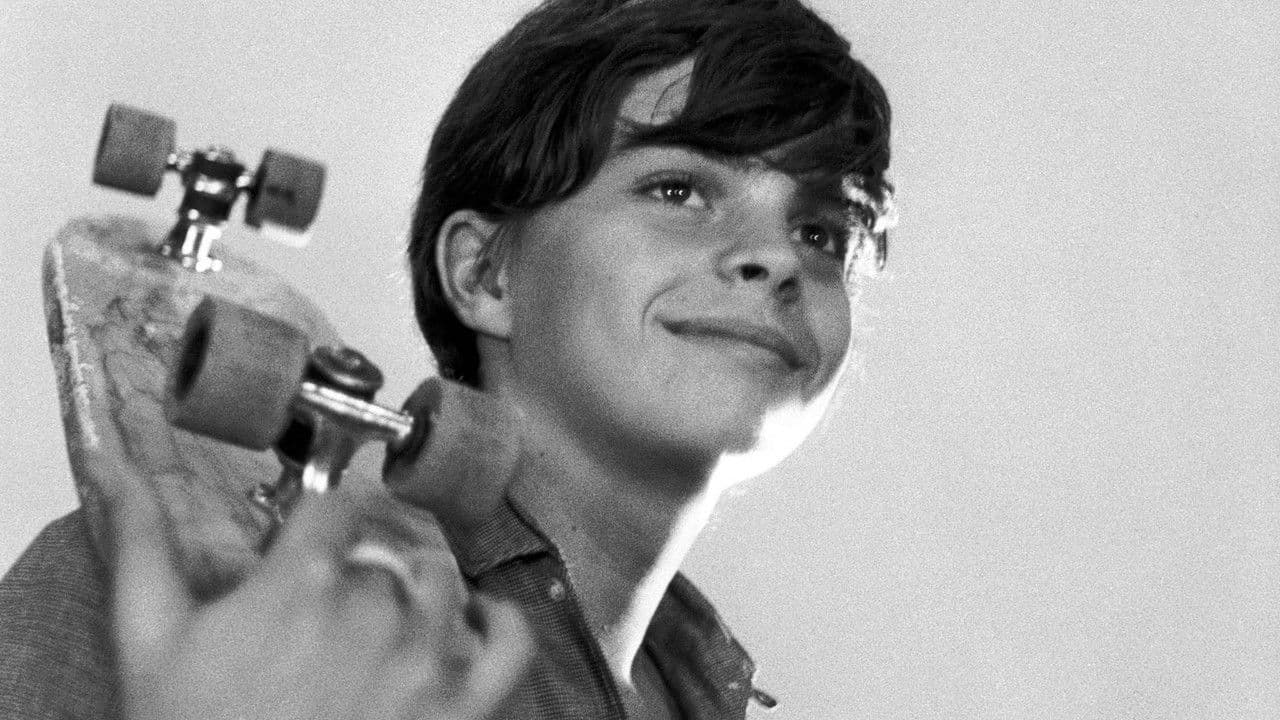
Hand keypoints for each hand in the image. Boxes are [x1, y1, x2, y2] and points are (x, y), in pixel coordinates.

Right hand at [110, 488, 529, 719]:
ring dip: (417, 593)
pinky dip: (501, 624)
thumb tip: (115, 467)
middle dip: (356, 569)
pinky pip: (511, 644)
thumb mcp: (150, 641)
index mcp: (302, 582)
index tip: (312, 536)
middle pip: (386, 551)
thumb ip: (143, 543)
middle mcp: (375, 610)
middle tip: (327, 610)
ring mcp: (426, 661)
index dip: (322, 517)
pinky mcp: (464, 709)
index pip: (337, 504)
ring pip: (443, 585)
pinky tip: (473, 622)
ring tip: (383, 622)